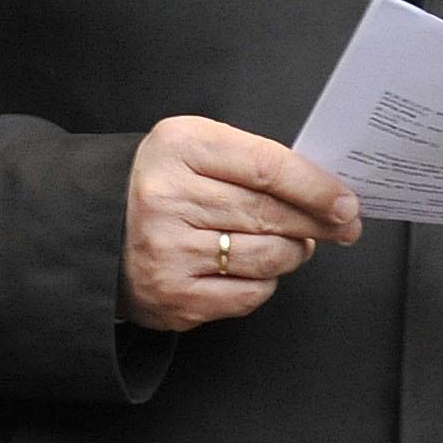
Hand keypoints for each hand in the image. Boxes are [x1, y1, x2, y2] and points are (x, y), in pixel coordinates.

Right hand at [119, 117, 358, 330]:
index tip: (346, 202)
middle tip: (342, 227)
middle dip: (318, 223)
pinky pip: (248, 294)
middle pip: (271, 214)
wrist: (96, 227)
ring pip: (267, 257)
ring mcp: (168, 251)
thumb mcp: (195, 149)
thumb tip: (326, 195)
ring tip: (290, 243)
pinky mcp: (173, 295)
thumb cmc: (160, 184)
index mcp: (178, 146)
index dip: (316, 188)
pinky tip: (251, 267)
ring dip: (292, 252)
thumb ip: (253, 163)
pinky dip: (263, 282)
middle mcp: (167, 197)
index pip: (267, 167)